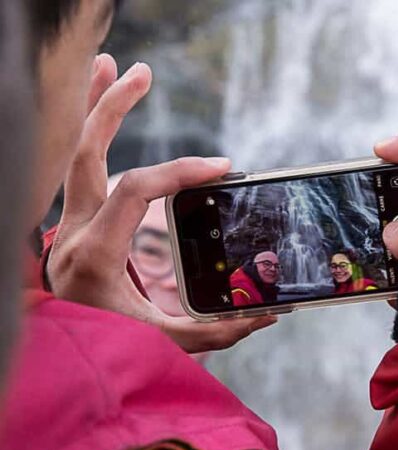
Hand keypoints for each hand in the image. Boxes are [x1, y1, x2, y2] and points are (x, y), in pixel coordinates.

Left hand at [47, 54, 274, 352]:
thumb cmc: (105, 347)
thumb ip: (215, 332)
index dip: (180, 172)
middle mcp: (75, 230)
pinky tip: (104, 107)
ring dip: (92, 108)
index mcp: (95, 253)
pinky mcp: (77, 222)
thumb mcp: (161, 342)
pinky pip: (81, 168)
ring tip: (112, 67)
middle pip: (85, 153)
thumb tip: (268, 316)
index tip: (221, 168)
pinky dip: (93, 133)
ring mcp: (71, 223)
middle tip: (139, 71)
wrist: (53, 358)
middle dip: (110, 108)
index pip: (136, 190)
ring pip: (74, 153)